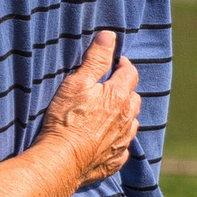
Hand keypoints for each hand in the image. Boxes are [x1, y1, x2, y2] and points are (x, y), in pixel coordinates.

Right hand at [34, 30, 141, 187]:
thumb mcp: (77, 82)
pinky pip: (123, 146)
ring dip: (124, 115)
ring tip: (109, 114)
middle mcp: (127, 118)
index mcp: (119, 96)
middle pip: (134, 98)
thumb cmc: (66, 118)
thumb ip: (95, 59)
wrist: (62, 160)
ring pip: (132, 123)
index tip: (115, 62)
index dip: (123, 65)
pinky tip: (106, 139)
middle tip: (109, 87)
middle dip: (125, 90)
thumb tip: (110, 36)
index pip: (129, 73)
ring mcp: (123, 141)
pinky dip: (118, 139)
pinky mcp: (116, 160)